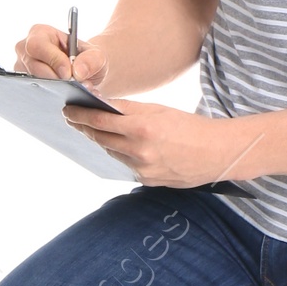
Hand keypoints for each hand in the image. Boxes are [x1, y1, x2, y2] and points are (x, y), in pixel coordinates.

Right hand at [13, 24, 108, 86]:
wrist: (84, 74)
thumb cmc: (86, 59)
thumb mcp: (97, 56)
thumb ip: (92, 60)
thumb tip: (77, 72)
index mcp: (39, 33)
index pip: (38, 45)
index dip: (53, 60)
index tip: (68, 73)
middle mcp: (25, 50)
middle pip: (33, 66)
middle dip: (55, 78)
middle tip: (74, 86)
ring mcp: (22, 69)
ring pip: (32, 82)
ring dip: (54, 89)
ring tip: (73, 90)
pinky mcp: (24, 85)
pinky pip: (33, 93)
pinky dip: (51, 96)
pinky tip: (65, 95)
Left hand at [62, 98, 261, 187]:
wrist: (218, 153)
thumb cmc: (190, 127)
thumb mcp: (159, 110)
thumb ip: (129, 109)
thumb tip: (102, 104)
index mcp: (143, 129)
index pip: (101, 121)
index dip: (81, 115)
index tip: (68, 110)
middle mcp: (140, 151)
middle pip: (101, 138)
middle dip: (85, 128)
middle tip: (73, 118)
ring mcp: (143, 169)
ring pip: (112, 152)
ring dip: (101, 141)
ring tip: (92, 130)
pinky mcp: (148, 181)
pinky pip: (126, 165)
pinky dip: (120, 154)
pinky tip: (117, 145)